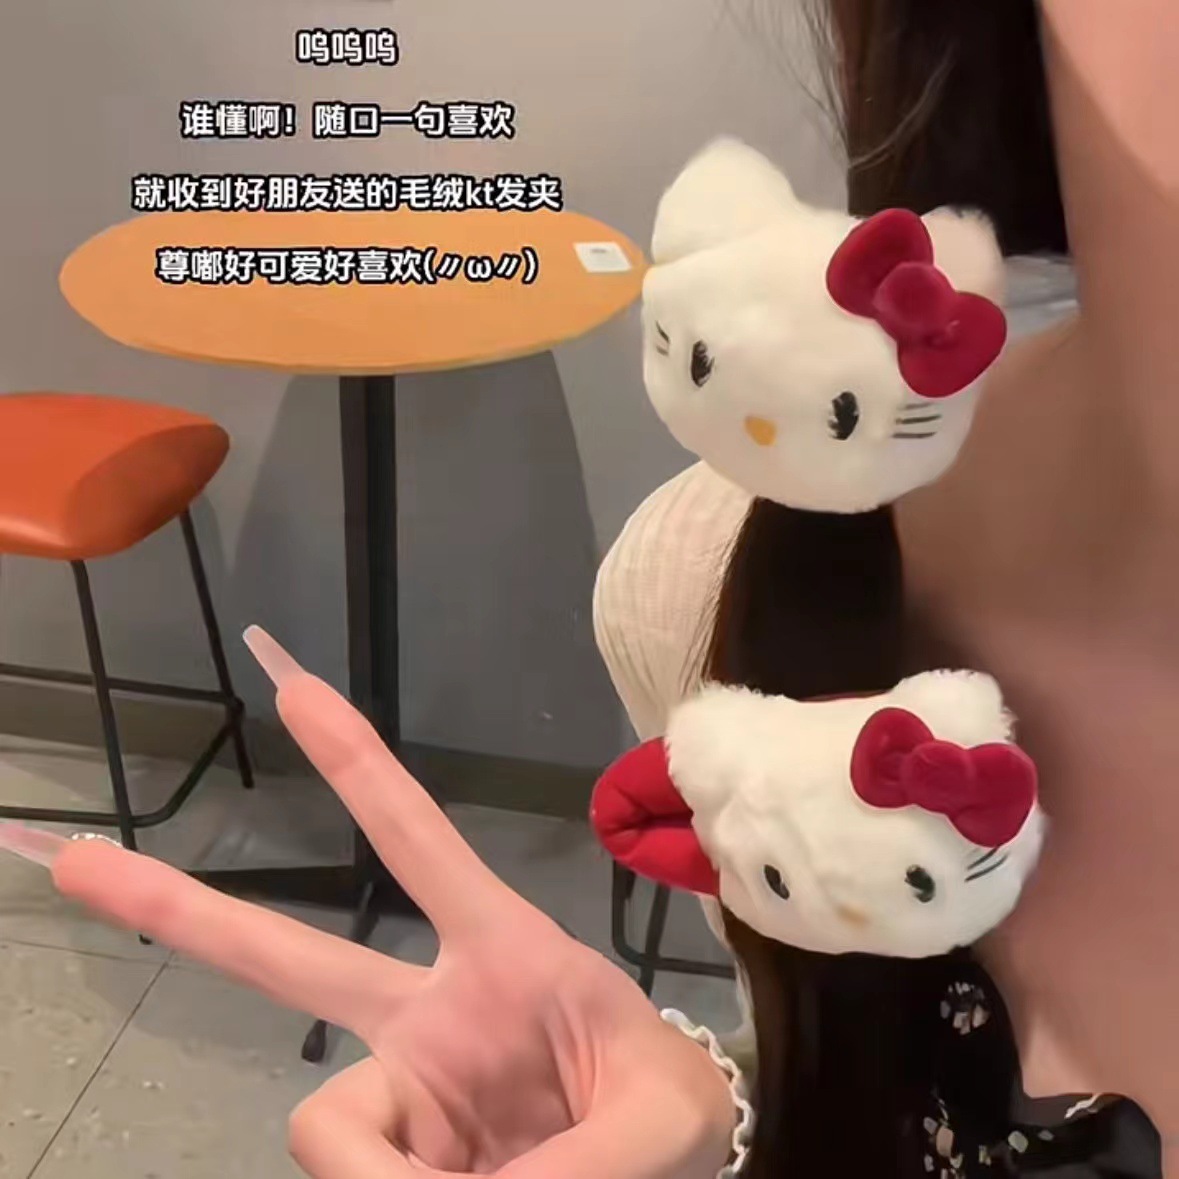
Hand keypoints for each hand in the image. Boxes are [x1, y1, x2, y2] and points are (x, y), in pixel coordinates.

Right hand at [47, 628, 736, 1178]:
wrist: (665, 1160)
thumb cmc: (666, 1101)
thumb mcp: (656, 1116)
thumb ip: (575, 1163)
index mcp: (500, 952)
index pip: (420, 842)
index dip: (358, 766)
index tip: (290, 682)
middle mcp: (427, 1012)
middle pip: (289, 958)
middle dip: (180, 910)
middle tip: (69, 857)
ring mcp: (401, 1087)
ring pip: (324, 1125)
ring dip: (386, 1176)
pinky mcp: (394, 1148)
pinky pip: (353, 1177)